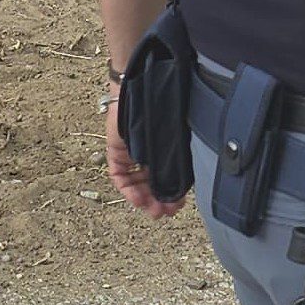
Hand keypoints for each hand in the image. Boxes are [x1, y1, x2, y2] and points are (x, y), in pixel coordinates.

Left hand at [103, 88, 183, 220]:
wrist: (143, 91)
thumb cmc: (165, 109)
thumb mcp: (175, 140)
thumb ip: (178, 159)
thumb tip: (188, 181)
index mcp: (162, 151)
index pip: (166, 178)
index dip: (171, 194)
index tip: (178, 206)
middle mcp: (146, 155)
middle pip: (151, 184)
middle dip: (158, 201)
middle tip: (165, 213)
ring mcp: (130, 155)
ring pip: (135, 183)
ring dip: (144, 199)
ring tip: (153, 210)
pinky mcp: (115, 153)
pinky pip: (120, 176)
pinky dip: (128, 190)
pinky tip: (138, 199)